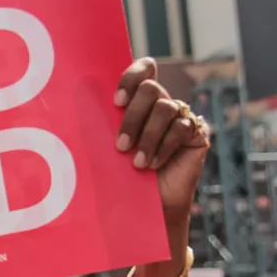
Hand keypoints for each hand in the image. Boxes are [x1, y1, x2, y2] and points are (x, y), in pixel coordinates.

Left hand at [115, 59, 211, 219]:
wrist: (147, 207)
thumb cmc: (124, 177)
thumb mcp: (111, 147)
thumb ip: (107, 124)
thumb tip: (79, 107)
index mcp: (142, 101)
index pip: (145, 69)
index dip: (132, 77)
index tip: (117, 101)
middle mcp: (163, 104)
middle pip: (151, 89)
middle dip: (133, 117)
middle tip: (121, 145)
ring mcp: (182, 117)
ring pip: (165, 108)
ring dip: (148, 136)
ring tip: (137, 163)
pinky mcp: (197, 133)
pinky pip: (181, 128)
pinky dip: (164, 147)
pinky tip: (153, 164)